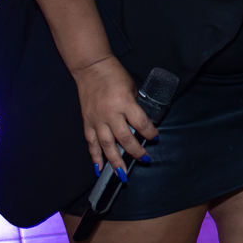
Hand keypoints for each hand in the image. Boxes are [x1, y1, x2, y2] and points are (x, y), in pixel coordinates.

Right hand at [72, 56, 157, 178]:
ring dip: (115, 161)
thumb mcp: (131, 87)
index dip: (149, 132)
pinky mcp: (87, 122)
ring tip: (122, 174)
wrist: (91, 68)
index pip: (140, 122)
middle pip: (125, 138)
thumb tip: (139, 124)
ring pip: (107, 145)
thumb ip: (134, 106)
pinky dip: (95, 156)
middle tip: (145, 159)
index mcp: (124, 102)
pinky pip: (91, 142)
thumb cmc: (115, 75)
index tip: (155, 138)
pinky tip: (99, 168)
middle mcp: (110, 113)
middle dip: (136, 151)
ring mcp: (97, 119)